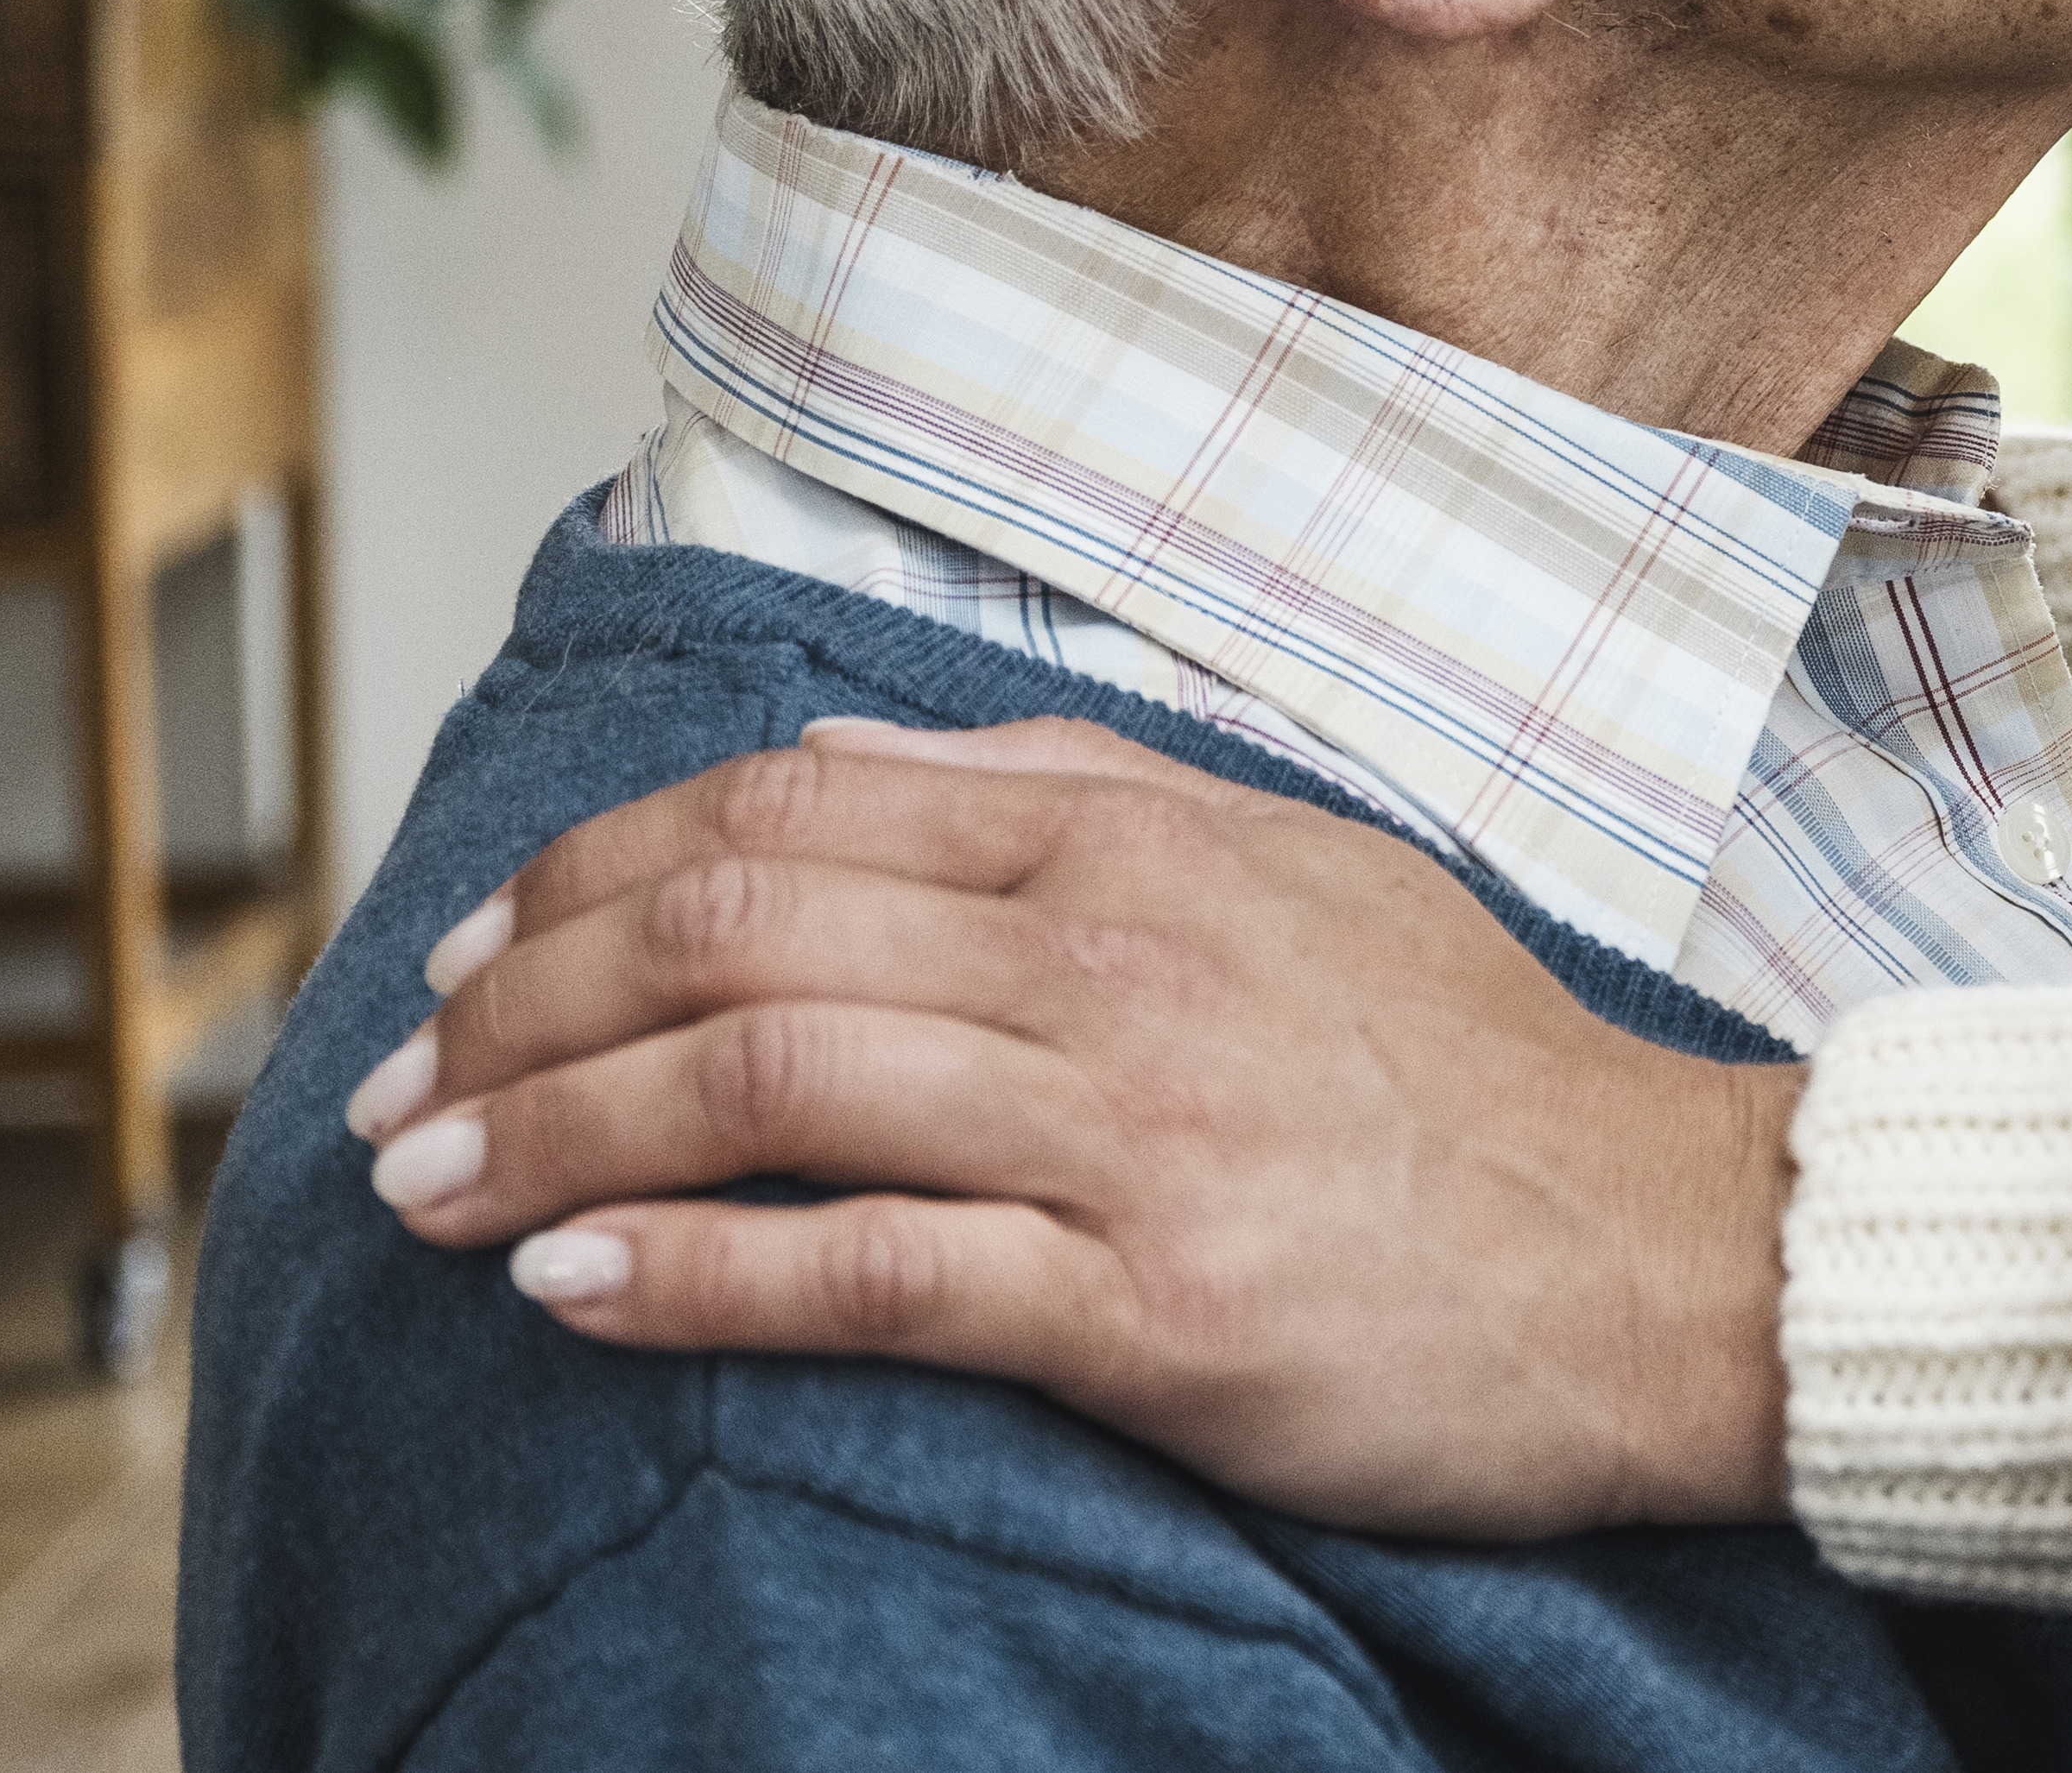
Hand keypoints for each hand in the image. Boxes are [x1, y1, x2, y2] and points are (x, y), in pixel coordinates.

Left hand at [346, 716, 1787, 1537]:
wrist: (1677, 1253)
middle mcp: (1121, 960)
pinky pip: (877, 1271)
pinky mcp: (1157, 1308)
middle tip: (394, 1098)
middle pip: (737, 937)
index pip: (784, 815)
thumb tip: (828, 763)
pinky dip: (695, 1276)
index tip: (468, 962)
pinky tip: (575, 1287)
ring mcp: (1138, 1130)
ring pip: (769, 1087)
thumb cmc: (1477, 1078)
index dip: (584, 878)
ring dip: (555, 1136)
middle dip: (521, 1012)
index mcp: (1139, 843)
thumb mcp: (1291, 867)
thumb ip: (1063, 796)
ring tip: (427, 1196)